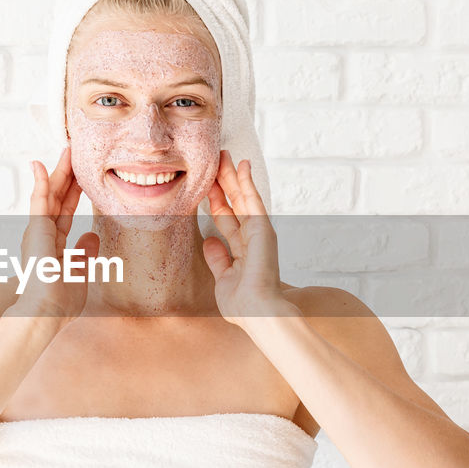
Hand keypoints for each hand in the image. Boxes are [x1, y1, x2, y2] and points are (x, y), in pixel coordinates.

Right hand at [7, 146, 98, 324]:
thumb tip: (92, 237)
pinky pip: (38, 201)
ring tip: (66, 150)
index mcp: (53, 244)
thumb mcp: (79, 272)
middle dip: (66, 174)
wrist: (45, 312)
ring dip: (57, 171)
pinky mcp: (35, 230)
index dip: (73, 191)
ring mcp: (38, 231)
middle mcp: (43, 234)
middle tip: (74, 152)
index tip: (81, 174)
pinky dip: (39, 182)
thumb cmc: (59, 300)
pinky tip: (40, 165)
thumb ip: (84, 253)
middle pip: (57, 197)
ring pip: (49, 194)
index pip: (65, 210)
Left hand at [202, 150, 289, 330]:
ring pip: (242, 197)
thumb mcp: (223, 279)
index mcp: (242, 250)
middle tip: (214, 161)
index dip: (215, 201)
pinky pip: (252, 200)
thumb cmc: (243, 305)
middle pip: (234, 203)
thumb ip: (218, 259)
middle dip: (223, 183)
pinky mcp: (263, 228)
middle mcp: (252, 238)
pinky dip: (247, 182)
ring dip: (232, 176)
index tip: (205, 185)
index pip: (225, 219)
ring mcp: (259, 232)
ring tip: (223, 155)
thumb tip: (209, 241)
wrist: (258, 313)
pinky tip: (241, 165)